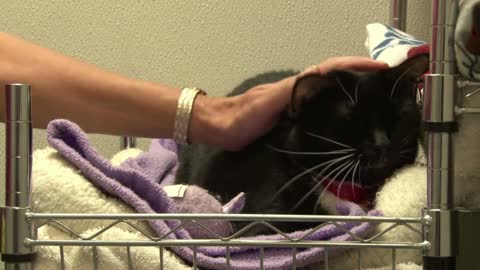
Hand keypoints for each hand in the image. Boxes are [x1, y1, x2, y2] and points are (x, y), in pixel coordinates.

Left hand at [190, 56, 387, 150]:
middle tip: (388, 83)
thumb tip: (323, 79)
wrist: (219, 127)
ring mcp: (296, 101)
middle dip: (362, 75)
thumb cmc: (240, 118)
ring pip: (330, 90)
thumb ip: (292, 92)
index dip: (356, 65)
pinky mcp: (292, 114)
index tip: (381, 68)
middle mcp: (300, 89)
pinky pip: (320, 105)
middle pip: (335, 76)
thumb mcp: (267, 104)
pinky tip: (345, 118)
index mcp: (297, 84)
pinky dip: (337, 105)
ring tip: (377, 99)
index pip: (332, 68)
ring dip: (353, 89)